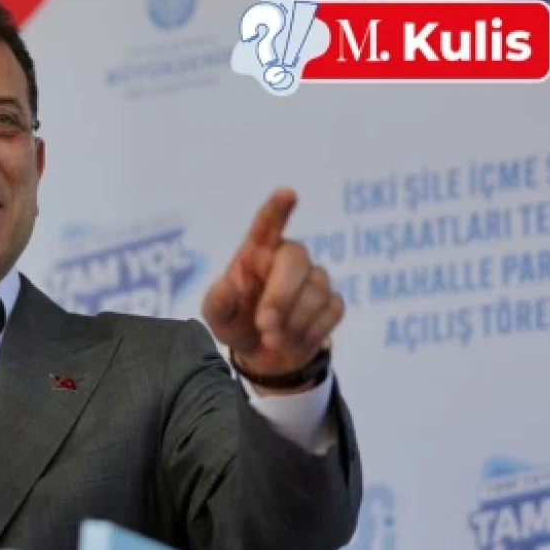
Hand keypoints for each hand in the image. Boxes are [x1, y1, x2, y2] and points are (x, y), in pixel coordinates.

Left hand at [201, 187, 343, 383]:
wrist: (263, 355)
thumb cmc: (237, 323)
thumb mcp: (218, 317)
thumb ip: (217, 303)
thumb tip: (224, 285)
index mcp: (256, 253)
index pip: (267, 224)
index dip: (277, 209)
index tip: (287, 193)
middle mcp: (287, 258)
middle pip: (295, 258)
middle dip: (281, 296)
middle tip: (265, 326)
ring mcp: (313, 278)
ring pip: (316, 290)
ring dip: (293, 322)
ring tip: (273, 339)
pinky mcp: (332, 301)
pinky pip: (331, 311)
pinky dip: (310, 332)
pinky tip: (293, 340)